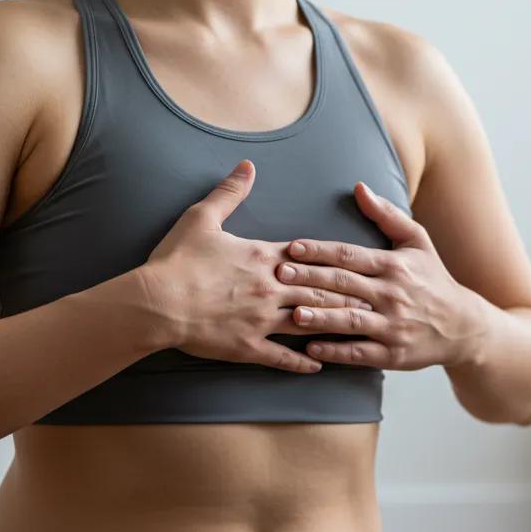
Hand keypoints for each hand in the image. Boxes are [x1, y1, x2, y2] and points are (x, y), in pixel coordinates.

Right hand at [138, 160, 372, 372]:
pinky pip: (283, 357)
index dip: (332, 261)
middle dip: (347, 294)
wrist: (156, 301)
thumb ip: (229, 192)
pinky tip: (320, 365)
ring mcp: (262, 320)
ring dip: (335, 324)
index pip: (308, 257)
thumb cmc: (176, 260)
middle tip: (373, 299)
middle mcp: (269, 288)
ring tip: (357, 327)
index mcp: (261, 257)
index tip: (357, 264)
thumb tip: (248, 166)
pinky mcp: (249, 346)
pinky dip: (303, 362)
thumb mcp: (201, 218)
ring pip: (309, 322)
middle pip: (318, 290)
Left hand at [275, 182, 484, 370]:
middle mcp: (393, 295)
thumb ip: (387, 215)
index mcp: (394, 266)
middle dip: (310, 280)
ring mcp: (393, 326)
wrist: (463, 327)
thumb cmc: (434, 281)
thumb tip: (358, 187)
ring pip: (351, 320)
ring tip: (293, 314)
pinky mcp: (394, 354)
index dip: (319, 251)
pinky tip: (313, 349)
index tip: (292, 249)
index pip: (350, 255)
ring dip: (321, 317)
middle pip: (345, 285)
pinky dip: (337, 351)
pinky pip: (361, 353)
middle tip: (279, 275)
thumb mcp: (418, 242)